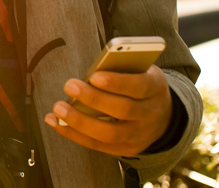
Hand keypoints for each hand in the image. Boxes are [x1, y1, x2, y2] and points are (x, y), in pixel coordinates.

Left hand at [42, 65, 171, 156]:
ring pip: (109, 133)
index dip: (117, 83)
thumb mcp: (139, 70)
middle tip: (69, 85)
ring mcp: (139, 135)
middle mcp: (150, 114)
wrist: (163, 115)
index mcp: (155, 88)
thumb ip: (120, 68)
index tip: (94, 76)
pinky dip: (74, 134)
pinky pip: (98, 145)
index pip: (139, 86)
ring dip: (79, 122)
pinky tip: (56, 123)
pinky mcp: (127, 149)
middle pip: (123, 110)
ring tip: (58, 109)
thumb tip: (90, 74)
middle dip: (93, 98)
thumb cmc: (140, 84)